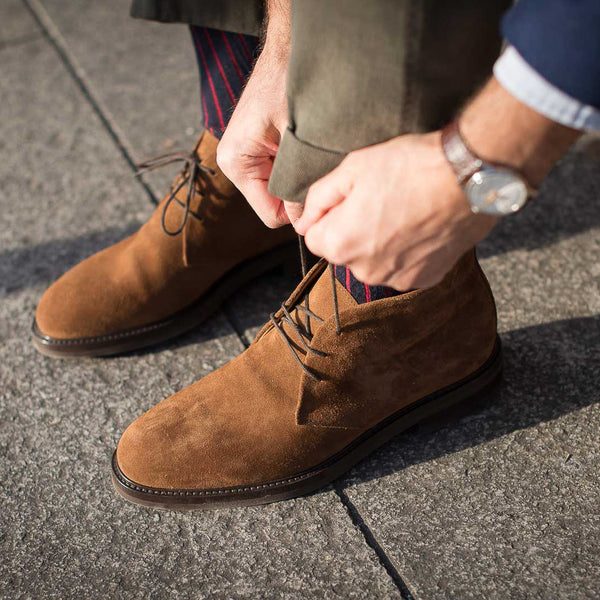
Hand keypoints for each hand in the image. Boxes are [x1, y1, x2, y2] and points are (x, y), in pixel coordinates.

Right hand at [217, 0, 300, 227]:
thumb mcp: (298, 139)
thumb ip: (298, 183)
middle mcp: (235, 163)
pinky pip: (280, 175)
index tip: (322, 198)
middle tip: (322, 172)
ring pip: (280, 192)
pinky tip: (306, 149)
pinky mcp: (256, 150)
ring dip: (300, 180)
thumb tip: (303, 223)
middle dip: (299, 194)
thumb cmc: (289, 84)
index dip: (299, 213)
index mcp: (237, 163)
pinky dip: (297, 169)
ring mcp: (245, 157)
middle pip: (275, 205)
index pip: (271, 214)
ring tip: (313, 156)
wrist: (286, 51)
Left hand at [294, 132, 497, 289]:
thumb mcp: (352, 168)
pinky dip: (407, 251)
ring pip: (373, 261)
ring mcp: (396, 278)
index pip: (314, 237)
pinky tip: (420, 225)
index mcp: (339, 245)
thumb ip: (318, 198)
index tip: (351, 197)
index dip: (330, 214)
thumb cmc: (410, 167)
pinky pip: (403, 267)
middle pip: (345, 251)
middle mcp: (363, 270)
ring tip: (404, 210)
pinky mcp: (424, 279)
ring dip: (381, 242)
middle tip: (381, 199)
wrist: (467, 177)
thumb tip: (303, 221)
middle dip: (354, 229)